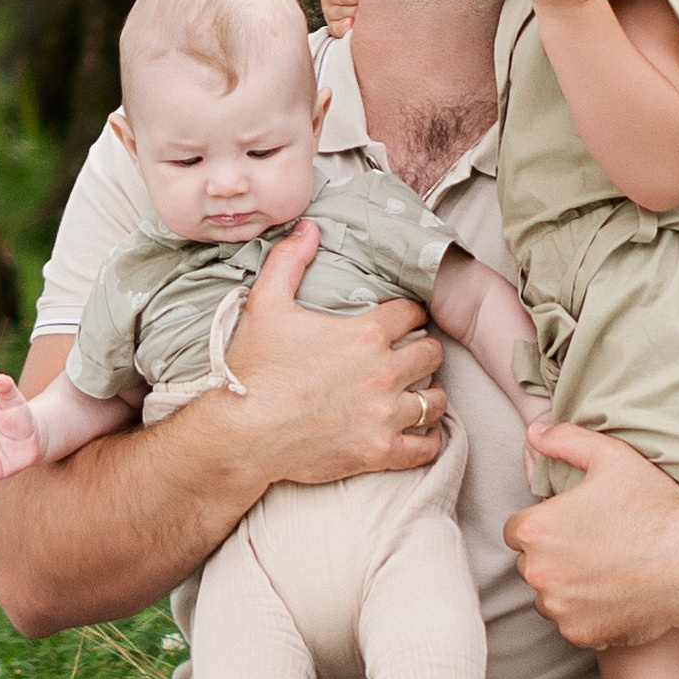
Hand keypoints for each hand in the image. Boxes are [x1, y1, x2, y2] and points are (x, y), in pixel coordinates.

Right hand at [223, 225, 446, 483]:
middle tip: (409, 354)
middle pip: (432, 353)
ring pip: (437, 399)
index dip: (408, 314)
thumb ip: (289, 260)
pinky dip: (428, 439)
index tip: (401, 320)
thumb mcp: (265, 303)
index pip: (412, 313)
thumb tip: (310, 227)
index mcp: (365, 333)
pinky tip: (419, 432)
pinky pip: (426, 447)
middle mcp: (383, 371)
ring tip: (416, 391)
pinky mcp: (380, 451)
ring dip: (429, 393)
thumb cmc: (253, 368)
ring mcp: (385, 414)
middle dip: (423, 349)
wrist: (242, 433)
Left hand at [502, 417, 678, 650]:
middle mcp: (538, 573)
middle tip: (594, 547)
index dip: (544, 526)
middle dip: (554, 557)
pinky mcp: (580, 635)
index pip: (517, 532)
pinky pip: (572, 624)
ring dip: (567, 588)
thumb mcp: (611, 457)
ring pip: (550, 597)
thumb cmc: (654, 509)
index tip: (573, 525)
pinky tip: (616, 595)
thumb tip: (534, 434)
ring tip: (606, 571)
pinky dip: (587, 614)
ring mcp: (559, 608)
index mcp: (535, 529)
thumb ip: (566, 440)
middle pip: (531, 565)